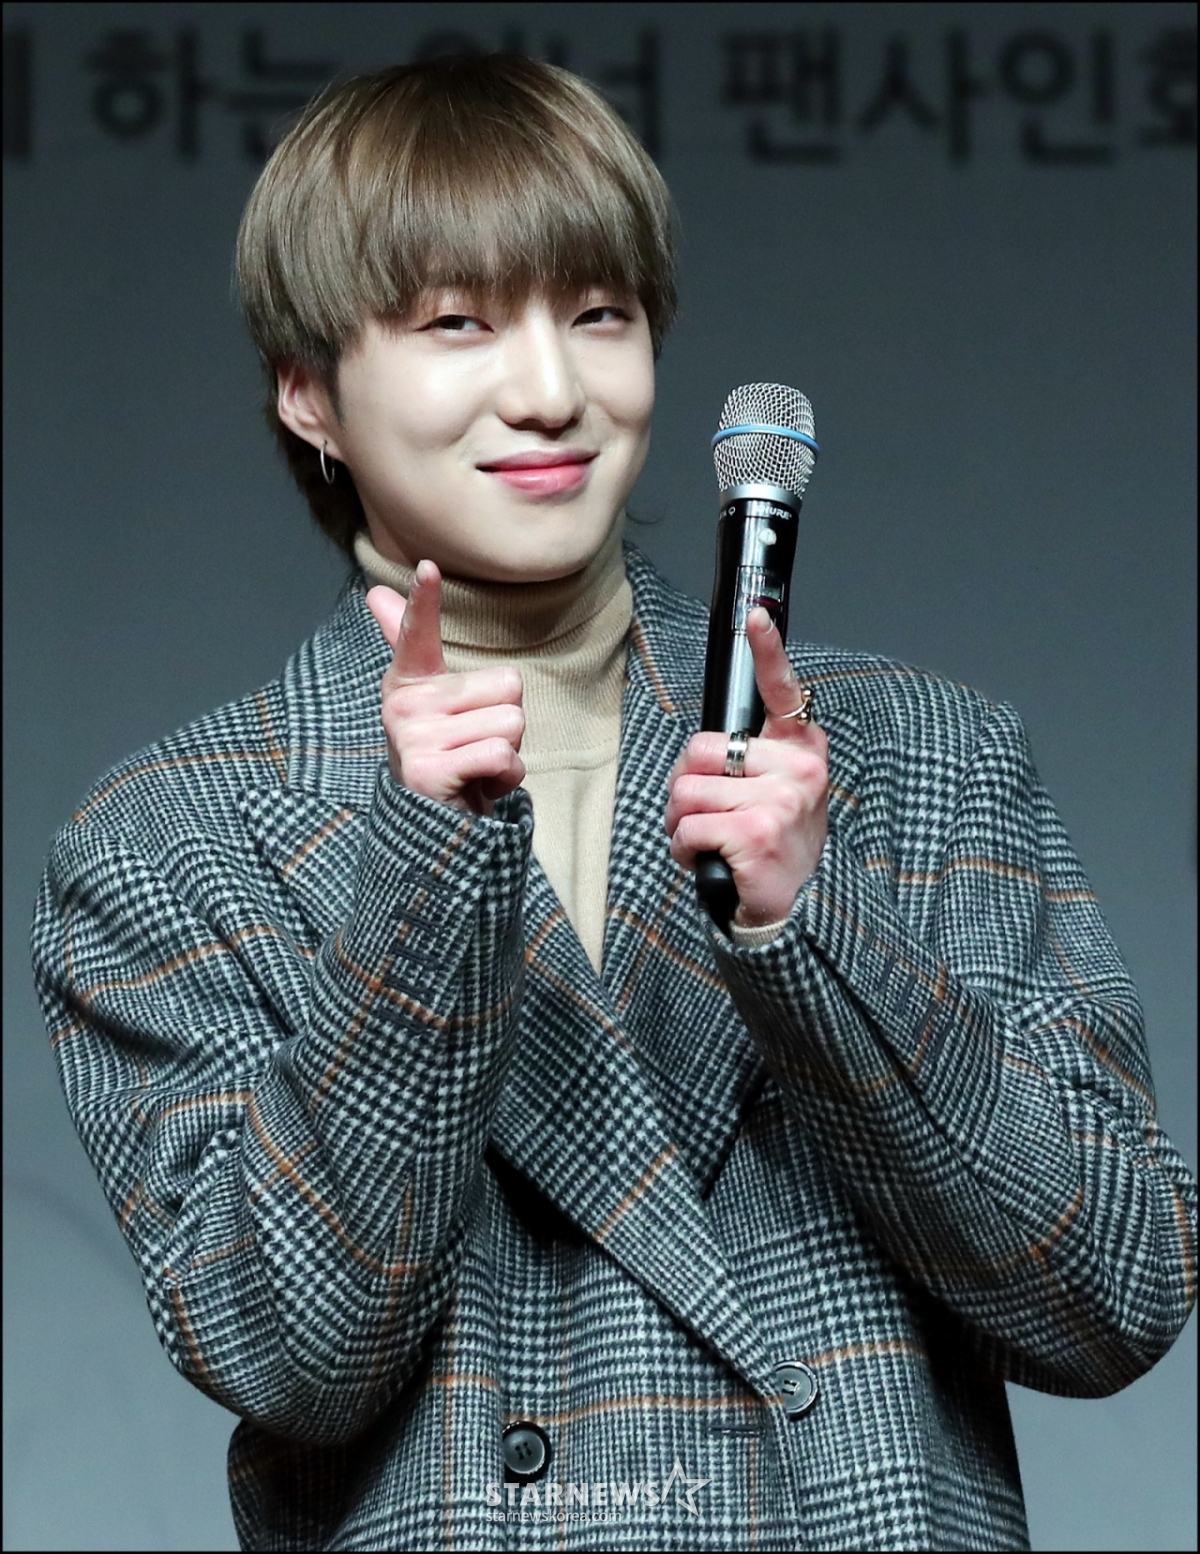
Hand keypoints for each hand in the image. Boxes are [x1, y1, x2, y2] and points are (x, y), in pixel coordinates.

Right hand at [365, 561, 525, 816]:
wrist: (435, 830)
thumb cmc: (447, 755)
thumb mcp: (436, 703)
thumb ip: (409, 645)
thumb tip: (375, 593)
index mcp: (408, 683)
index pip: (416, 633)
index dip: (423, 600)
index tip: (428, 567)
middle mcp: (404, 707)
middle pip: (508, 686)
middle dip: (508, 721)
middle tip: (476, 748)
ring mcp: (413, 740)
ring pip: (511, 721)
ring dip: (509, 751)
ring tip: (477, 768)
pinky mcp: (429, 773)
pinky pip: (502, 755)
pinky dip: (506, 777)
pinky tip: (480, 787)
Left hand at [665, 607, 828, 926]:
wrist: (791, 910)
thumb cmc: (772, 846)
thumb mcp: (776, 794)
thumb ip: (752, 760)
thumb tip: (707, 745)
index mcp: (802, 752)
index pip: (783, 691)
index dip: (768, 651)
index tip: (757, 615)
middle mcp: (798, 771)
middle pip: (699, 750)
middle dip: (687, 787)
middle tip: (709, 815)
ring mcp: (780, 801)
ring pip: (686, 791)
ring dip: (683, 823)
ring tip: (712, 842)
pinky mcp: (755, 832)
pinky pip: (688, 825)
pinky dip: (684, 848)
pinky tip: (710, 860)